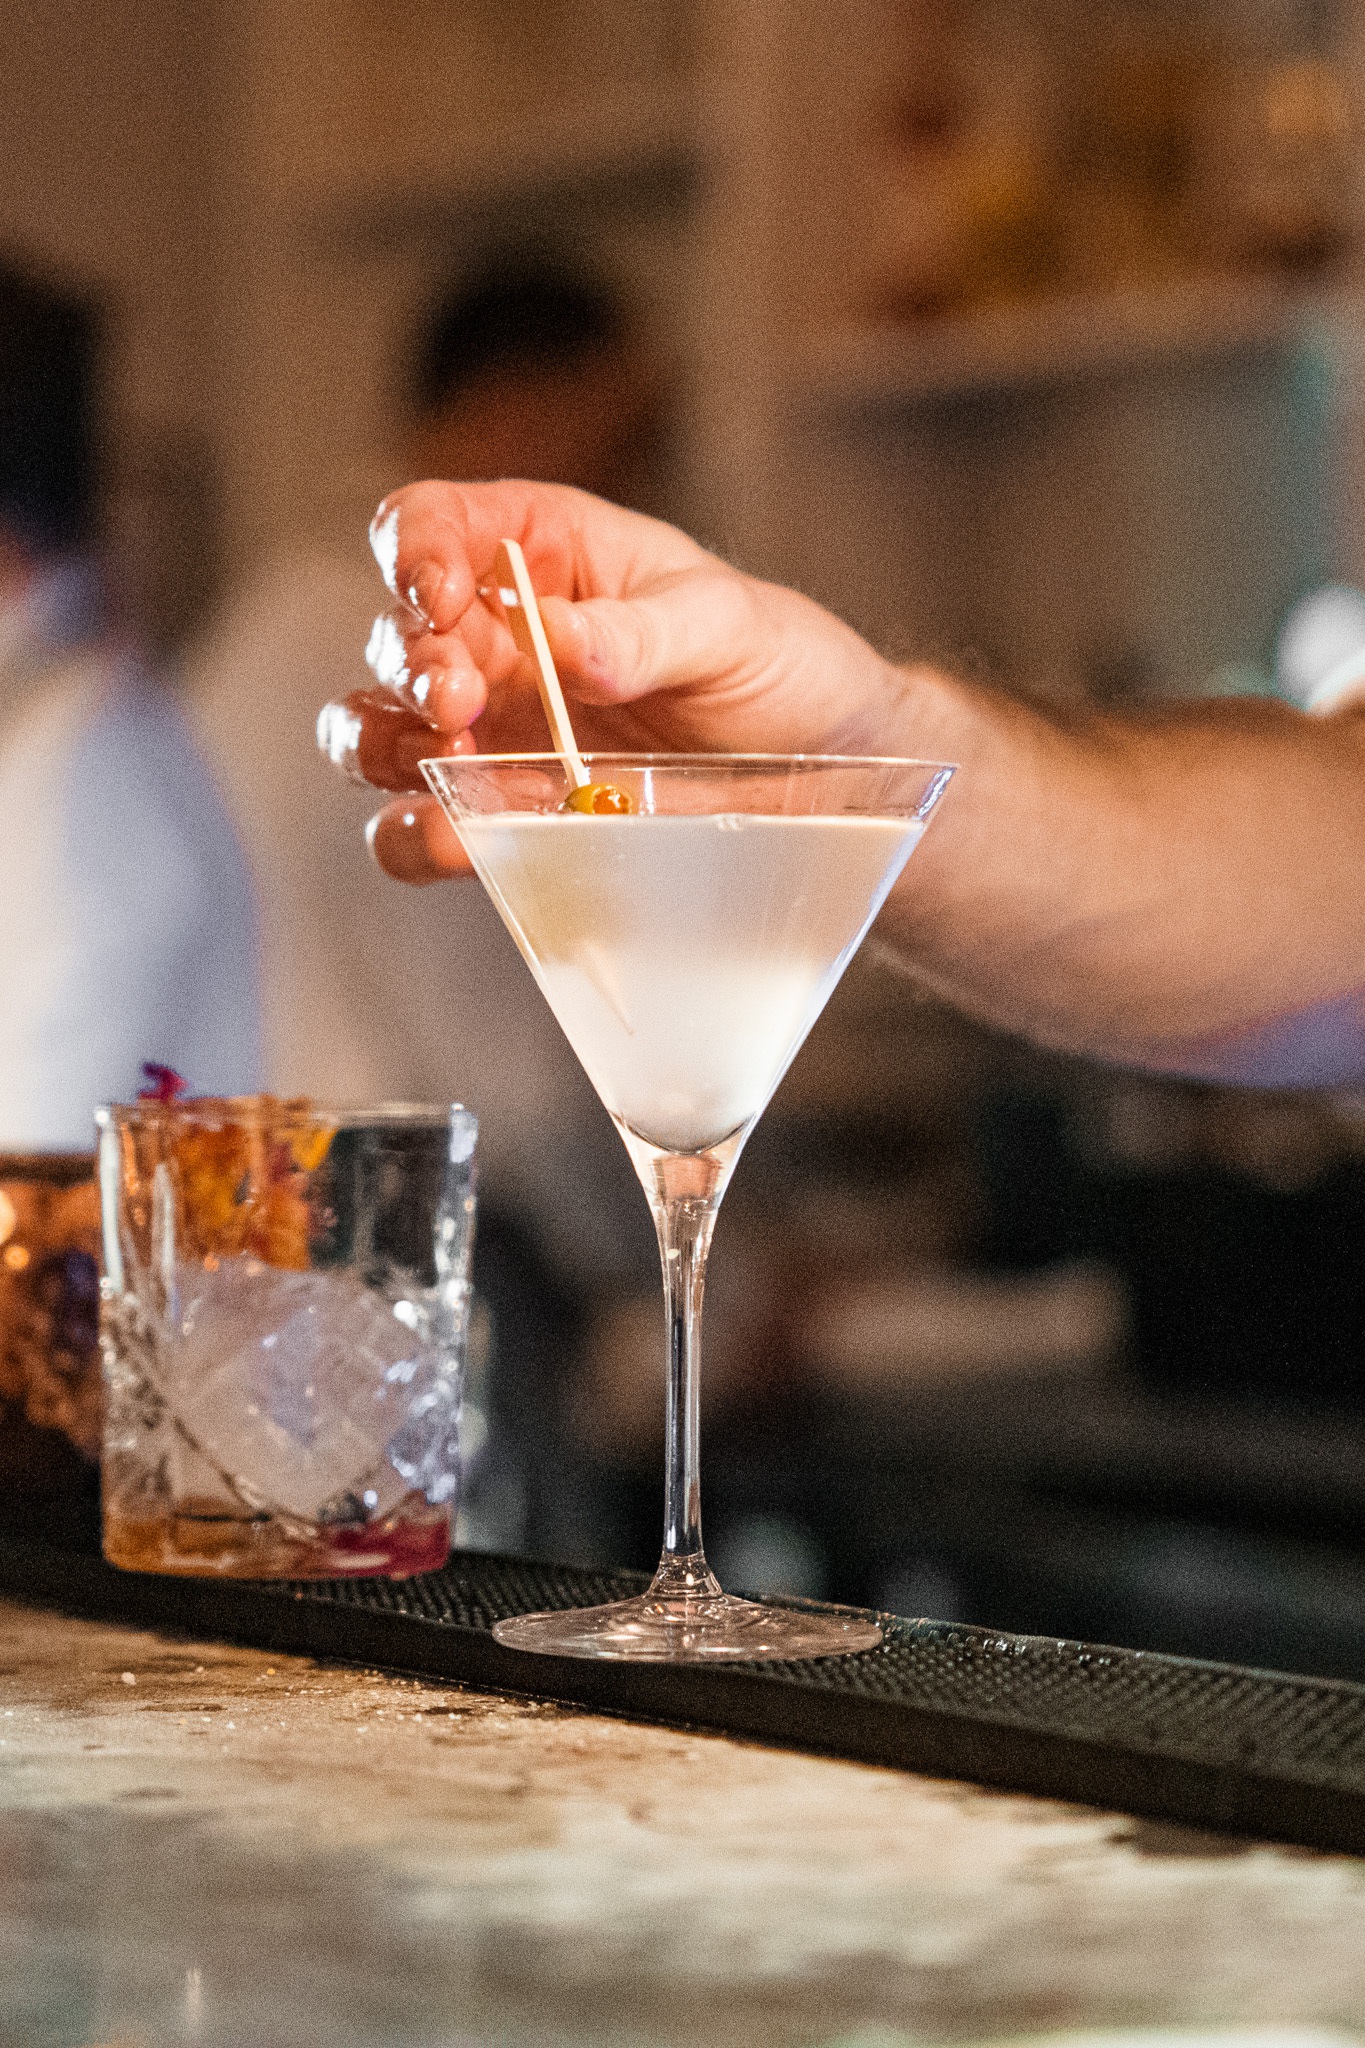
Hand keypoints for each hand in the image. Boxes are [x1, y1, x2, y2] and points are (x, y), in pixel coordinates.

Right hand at [321, 480, 906, 880]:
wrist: (828, 771)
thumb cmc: (780, 665)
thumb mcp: (730, 626)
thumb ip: (643, 631)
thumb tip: (560, 640)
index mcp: (541, 551)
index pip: (430, 524)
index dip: (411, 551)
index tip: (440, 594)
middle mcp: (496, 637)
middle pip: (395, 636)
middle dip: (411, 666)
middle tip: (461, 702)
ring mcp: (492, 730)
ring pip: (377, 730)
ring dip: (388, 745)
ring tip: (454, 763)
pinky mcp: (506, 813)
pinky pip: (419, 826)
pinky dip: (416, 835)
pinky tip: (451, 838)